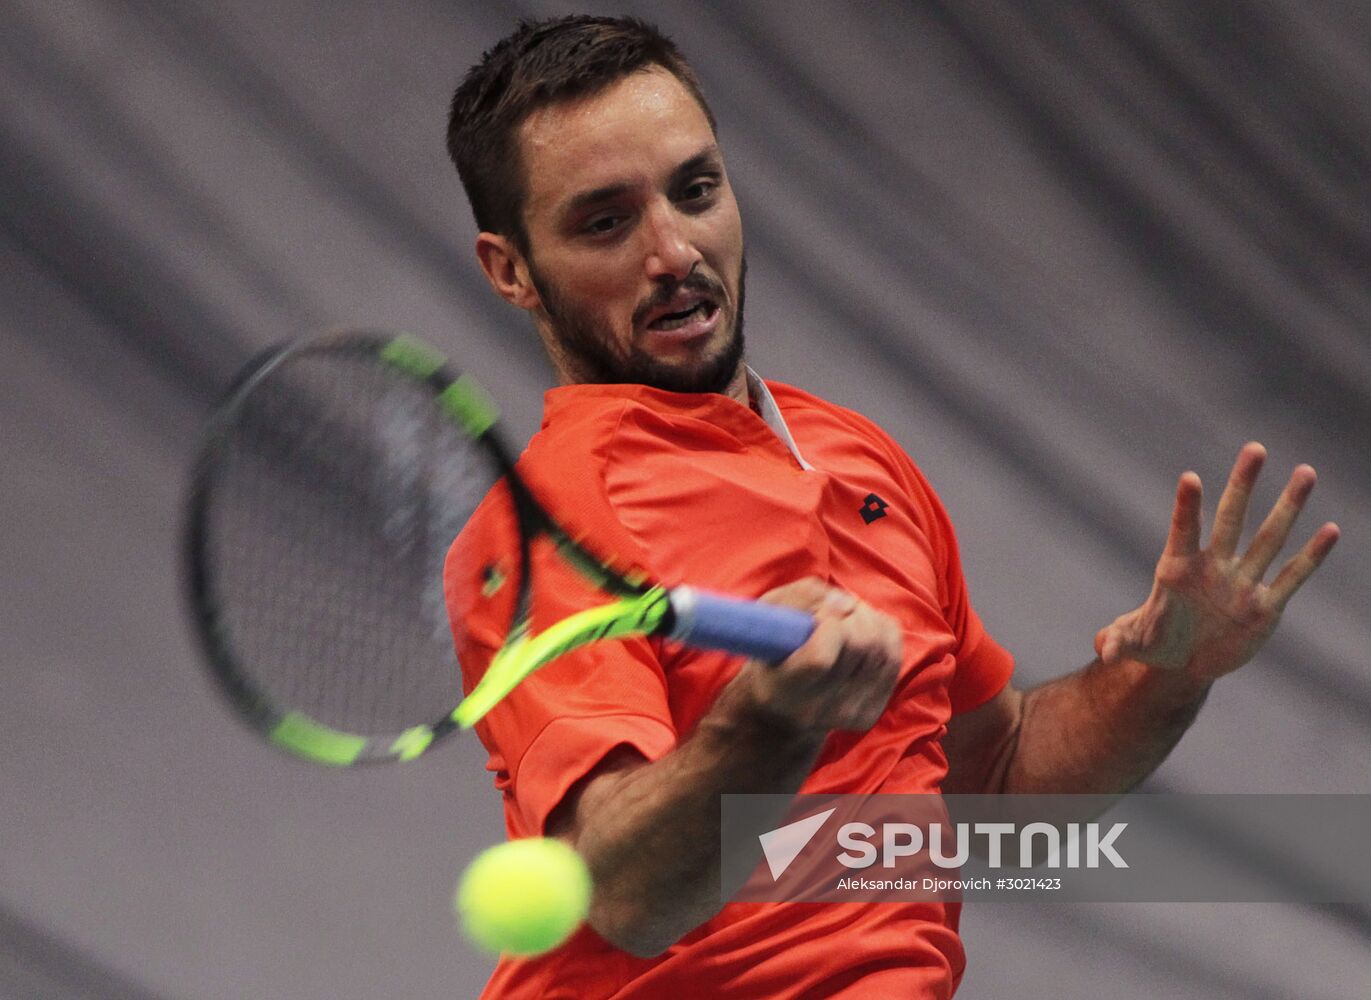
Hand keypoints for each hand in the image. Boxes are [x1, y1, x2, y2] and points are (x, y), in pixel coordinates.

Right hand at [732, 577, 903, 733]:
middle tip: (836, 609)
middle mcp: (820, 707)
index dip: (828, 621)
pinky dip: (883, 632)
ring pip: (881, 648)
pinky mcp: (872, 711)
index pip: (821, 657)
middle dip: (852, 614)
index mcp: (786, 688)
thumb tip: (846, 602)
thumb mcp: (768, 615)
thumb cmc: (772, 652)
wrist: (782, 710)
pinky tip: (863, 630)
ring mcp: (850, 712)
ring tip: (848, 618)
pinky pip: (894, 656)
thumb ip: (800, 597)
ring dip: (868, 620)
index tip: (821, 610)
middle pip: (861, 646)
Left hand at [1095, 443, 1339, 684]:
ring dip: (1288, 507)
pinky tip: (1330, 530)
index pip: (1183, 531)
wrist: (1184, 661)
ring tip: (1305, 472)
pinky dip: (1311, 556)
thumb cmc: (1154, 642)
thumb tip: (1105, 649)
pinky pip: (1291, 577)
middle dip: (1243, 485)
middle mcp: (1213, 567)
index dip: (1187, 507)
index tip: (1189, 478)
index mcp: (1177, 569)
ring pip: (1269, 538)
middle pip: (1231, 519)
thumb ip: (1118, 640)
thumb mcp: (1132, 643)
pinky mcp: (1264, 607)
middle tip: (1255, 448)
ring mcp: (1241, 584)